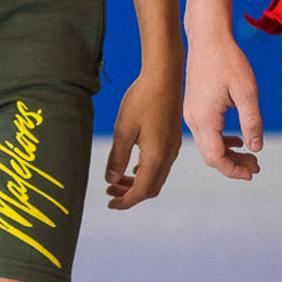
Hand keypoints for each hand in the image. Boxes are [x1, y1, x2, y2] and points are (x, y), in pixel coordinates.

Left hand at [104, 69, 182, 209]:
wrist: (164, 76)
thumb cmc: (142, 98)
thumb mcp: (123, 128)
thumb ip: (117, 157)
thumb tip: (111, 181)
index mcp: (156, 157)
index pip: (142, 191)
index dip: (125, 201)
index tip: (110, 204)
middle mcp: (168, 156)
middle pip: (151, 188)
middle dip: (130, 194)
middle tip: (110, 193)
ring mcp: (172, 148)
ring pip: (156, 177)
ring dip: (137, 183)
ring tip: (116, 180)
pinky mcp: (172, 140)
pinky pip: (160, 165)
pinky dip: (145, 172)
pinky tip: (133, 167)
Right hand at [184, 32, 262, 179]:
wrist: (207, 37)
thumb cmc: (227, 60)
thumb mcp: (246, 91)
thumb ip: (252, 122)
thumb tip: (256, 148)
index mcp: (205, 118)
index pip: (216, 158)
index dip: (234, 170)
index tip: (253, 172)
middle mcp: (193, 118)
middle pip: (211, 155)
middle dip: (233, 165)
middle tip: (256, 165)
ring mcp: (191, 112)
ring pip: (208, 145)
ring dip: (228, 153)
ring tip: (250, 155)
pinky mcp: (193, 106)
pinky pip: (205, 133)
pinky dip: (221, 141)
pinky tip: (237, 140)